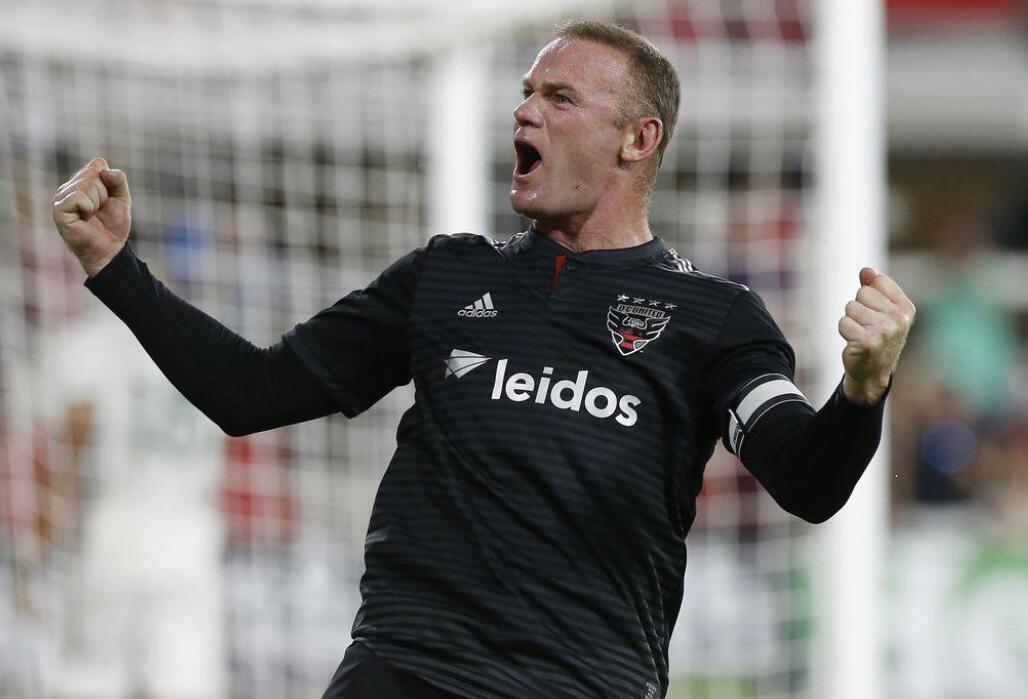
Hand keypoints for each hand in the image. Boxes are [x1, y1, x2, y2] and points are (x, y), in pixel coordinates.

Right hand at [51, 157, 131, 276]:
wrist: (110, 249)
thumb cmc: (113, 225)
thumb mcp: (122, 198)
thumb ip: (118, 180)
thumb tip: (103, 168)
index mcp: (81, 182)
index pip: (97, 166)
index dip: (109, 184)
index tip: (108, 200)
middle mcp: (68, 188)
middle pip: (92, 175)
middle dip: (104, 194)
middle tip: (100, 211)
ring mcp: (61, 198)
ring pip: (85, 185)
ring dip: (97, 202)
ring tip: (92, 215)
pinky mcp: (59, 210)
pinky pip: (77, 197)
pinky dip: (88, 207)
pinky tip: (85, 218)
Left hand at [838, 267, 915, 405]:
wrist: (872, 372)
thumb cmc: (877, 336)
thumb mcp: (881, 311)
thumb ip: (874, 288)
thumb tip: (866, 270)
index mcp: (905, 308)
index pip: (877, 281)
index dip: (868, 295)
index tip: (876, 313)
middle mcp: (899, 319)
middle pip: (862, 293)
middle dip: (858, 308)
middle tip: (866, 326)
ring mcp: (885, 331)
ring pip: (851, 307)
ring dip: (851, 320)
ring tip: (860, 334)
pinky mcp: (868, 341)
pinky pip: (844, 322)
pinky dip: (844, 331)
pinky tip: (854, 342)